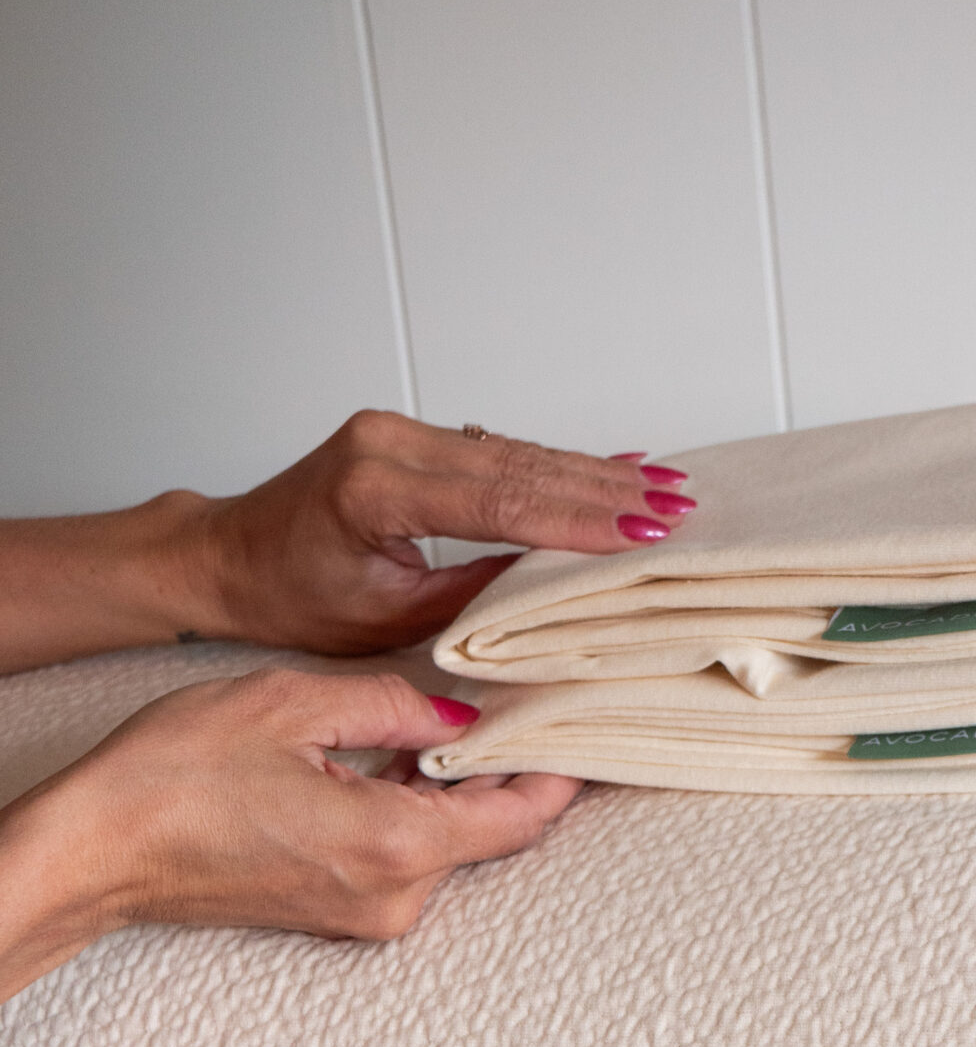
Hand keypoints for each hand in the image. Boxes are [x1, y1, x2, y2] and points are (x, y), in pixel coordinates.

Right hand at [0, 668, 579, 1001]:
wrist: (96, 850)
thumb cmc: (172, 780)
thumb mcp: (292, 703)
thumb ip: (393, 704)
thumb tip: (459, 713)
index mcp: (394, 846)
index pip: (520, 817)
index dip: (562, 770)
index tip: (585, 727)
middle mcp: (393, 897)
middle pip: (493, 832)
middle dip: (517, 770)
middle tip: (537, 706)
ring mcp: (367, 914)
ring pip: (451, 843)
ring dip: (466, 787)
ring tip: (477, 720)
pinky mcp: (341, 913)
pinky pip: (409, 857)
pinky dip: (423, 809)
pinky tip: (415, 760)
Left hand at [194, 410, 691, 654]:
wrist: (228, 556)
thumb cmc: (293, 595)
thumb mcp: (388, 616)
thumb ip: (473, 589)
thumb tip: (554, 577)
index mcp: (375, 490)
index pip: (501, 500)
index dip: (579, 516)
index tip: (642, 527)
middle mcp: (388, 444)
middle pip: (520, 464)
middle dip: (604, 487)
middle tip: (676, 505)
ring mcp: (398, 431)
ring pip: (516, 452)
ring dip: (592, 472)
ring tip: (663, 487)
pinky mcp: (409, 435)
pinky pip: (498, 449)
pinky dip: (556, 463)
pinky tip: (611, 465)